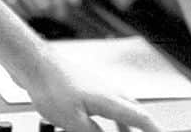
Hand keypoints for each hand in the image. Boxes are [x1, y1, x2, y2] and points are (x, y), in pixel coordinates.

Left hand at [19, 49, 162, 131]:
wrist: (36, 65)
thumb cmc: (52, 86)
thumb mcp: (73, 123)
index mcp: (110, 100)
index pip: (141, 118)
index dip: (154, 130)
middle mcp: (109, 91)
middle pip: (136, 111)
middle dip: (143, 127)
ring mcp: (99, 87)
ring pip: (122, 107)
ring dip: (126, 125)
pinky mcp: (88, 86)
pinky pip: (109, 104)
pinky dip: (113, 118)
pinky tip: (100, 124)